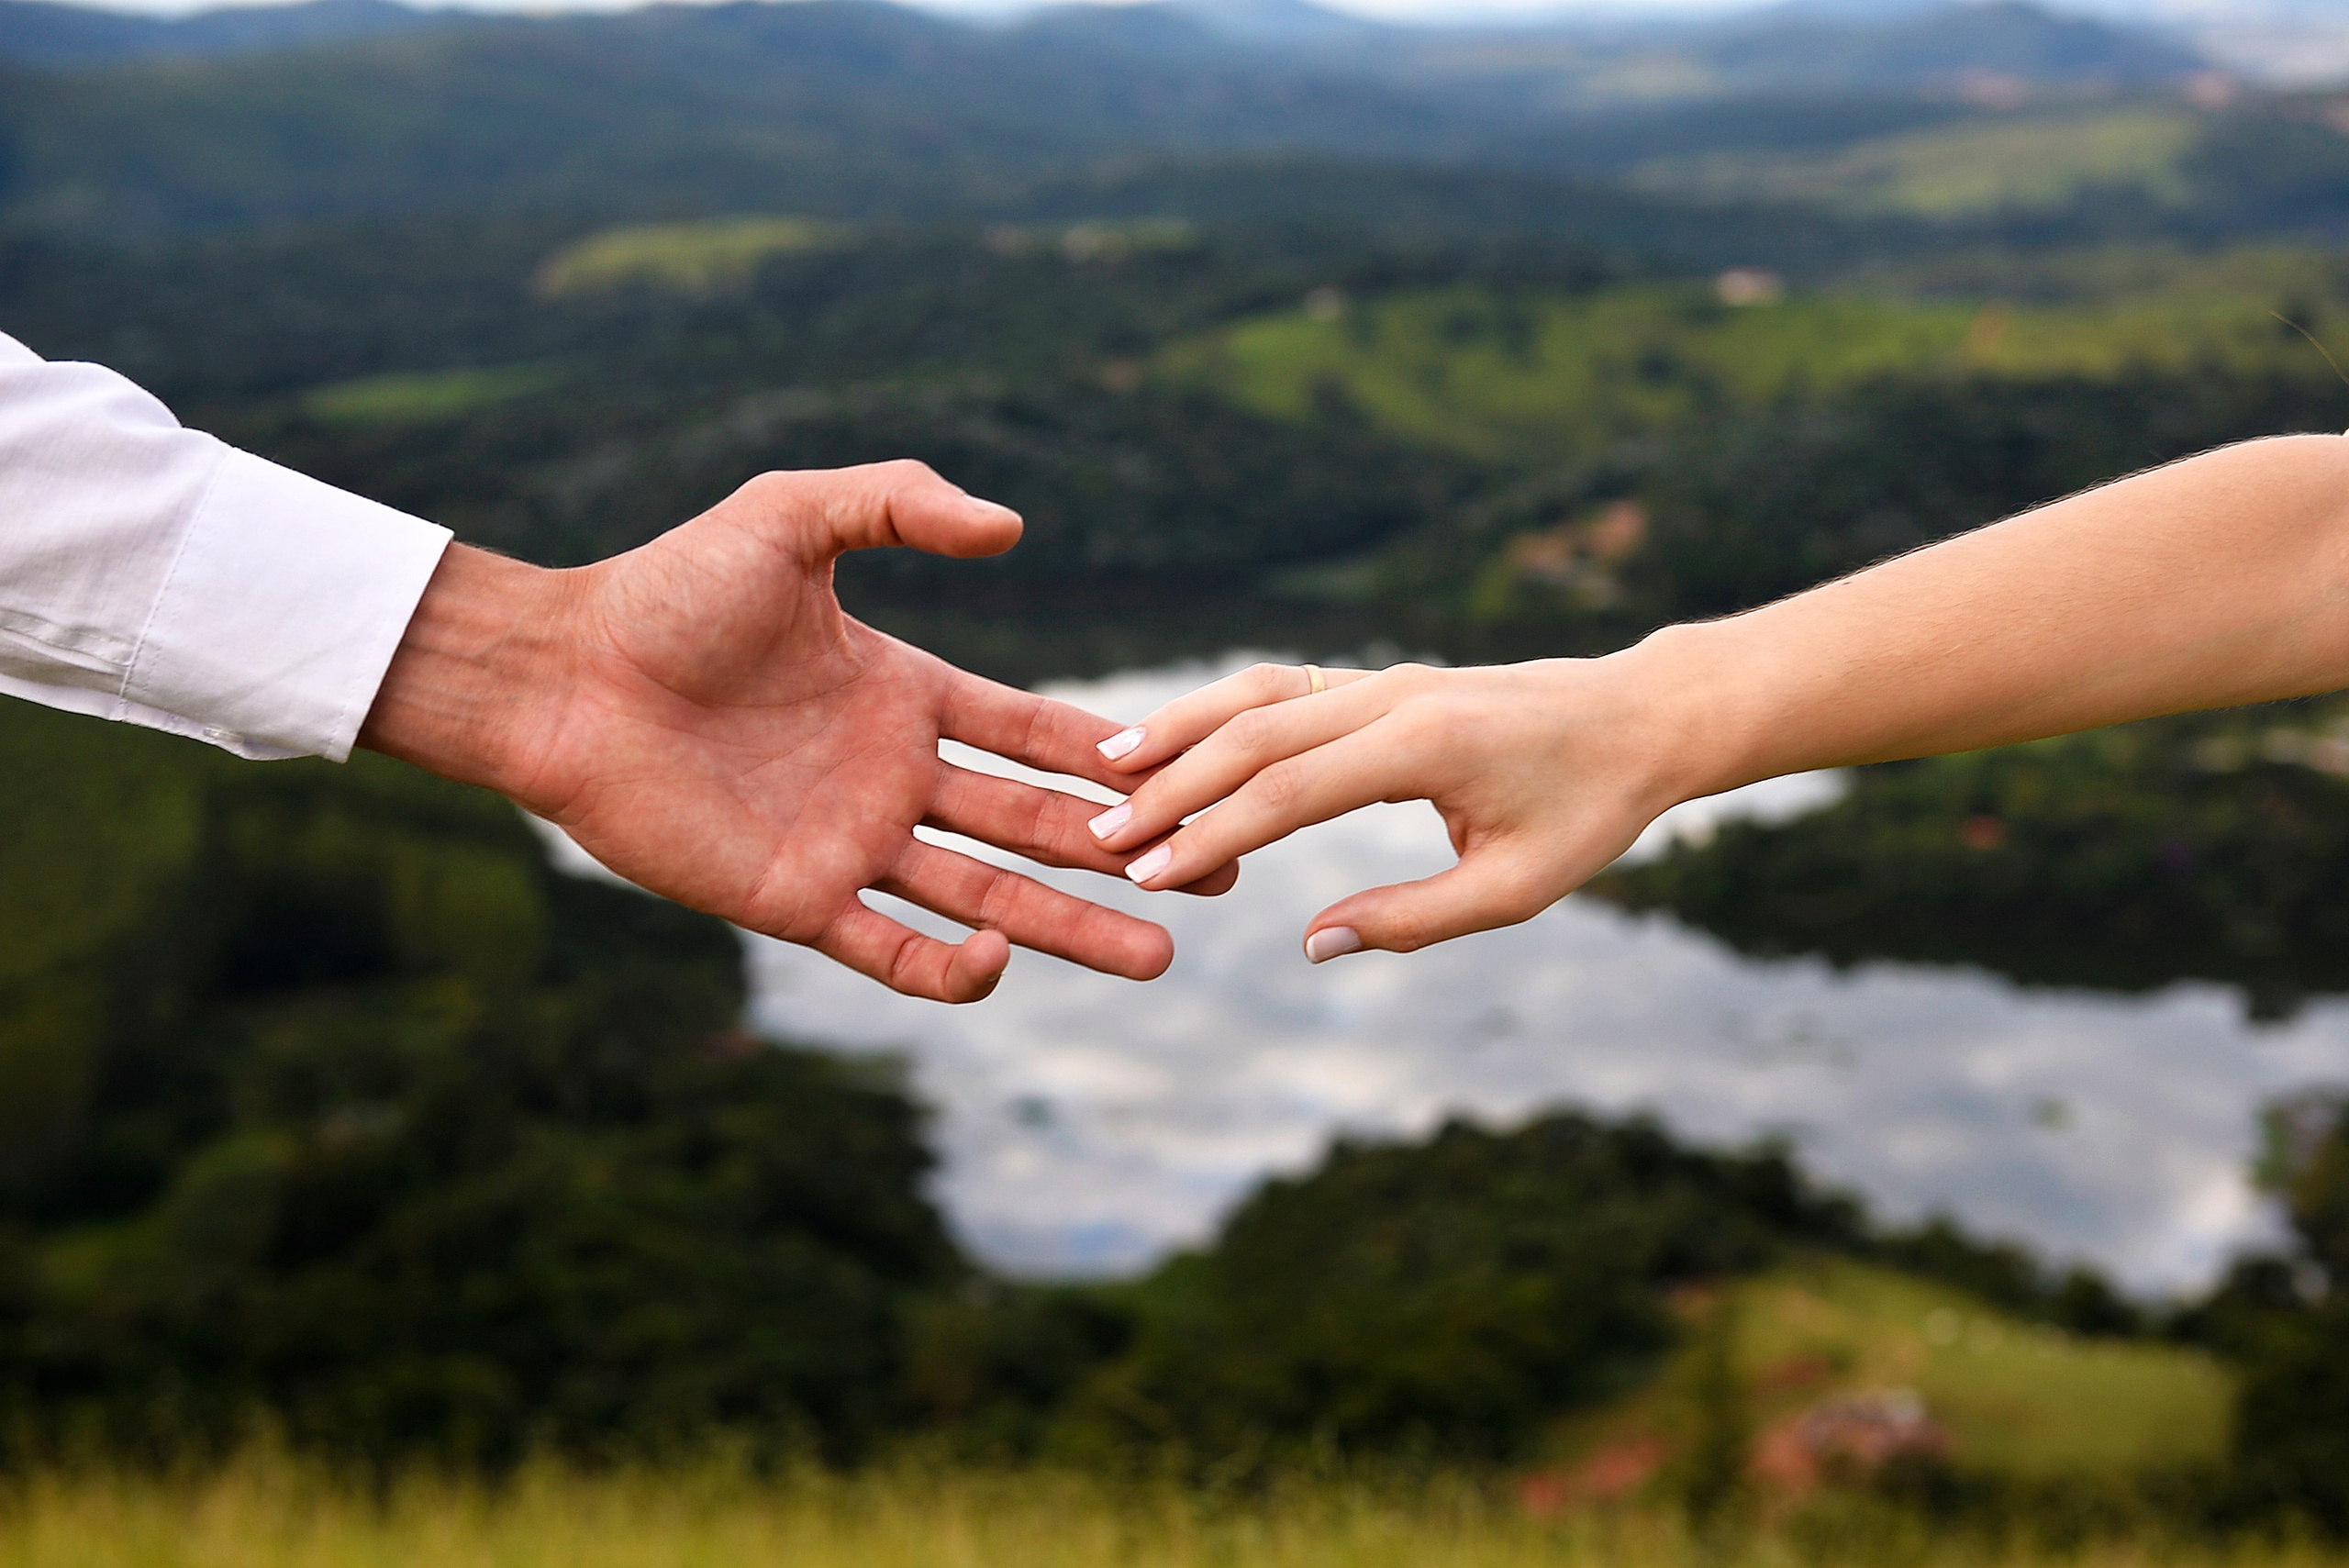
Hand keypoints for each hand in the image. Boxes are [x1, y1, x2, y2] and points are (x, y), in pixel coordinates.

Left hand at [361, 461, 1229, 1002]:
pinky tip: (1003, 966)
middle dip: (1123, 855)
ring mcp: (849, 843)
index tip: (1191, 773)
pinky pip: (889, 951)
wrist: (562, 673)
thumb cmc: (667, 588)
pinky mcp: (796, 900)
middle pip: (1033, 828)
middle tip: (1214, 880)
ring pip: (986, 900)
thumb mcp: (792, 516)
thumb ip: (899, 504)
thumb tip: (1013, 528)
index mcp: (905, 694)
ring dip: (1070, 928)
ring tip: (1158, 956)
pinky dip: (950, 971)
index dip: (1108, 757)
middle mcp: (892, 777)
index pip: (1033, 733)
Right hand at [1087, 658, 1693, 961]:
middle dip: (1171, 788)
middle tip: (1100, 839)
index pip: (1288, 793)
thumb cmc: (1587, 811)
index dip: (1209, 836)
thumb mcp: (1517, 887)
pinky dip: (1222, 709)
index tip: (1147, 875)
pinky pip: (1285, 687)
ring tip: (1109, 770)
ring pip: (1259, 698)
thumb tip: (1313, 944)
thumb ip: (1413, 918)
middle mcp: (1392, 697)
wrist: (1640, 716)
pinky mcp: (1381, 678)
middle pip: (1254, 737)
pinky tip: (1175, 738)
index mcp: (1424, 746)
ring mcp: (1383, 678)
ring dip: (1181, 733)